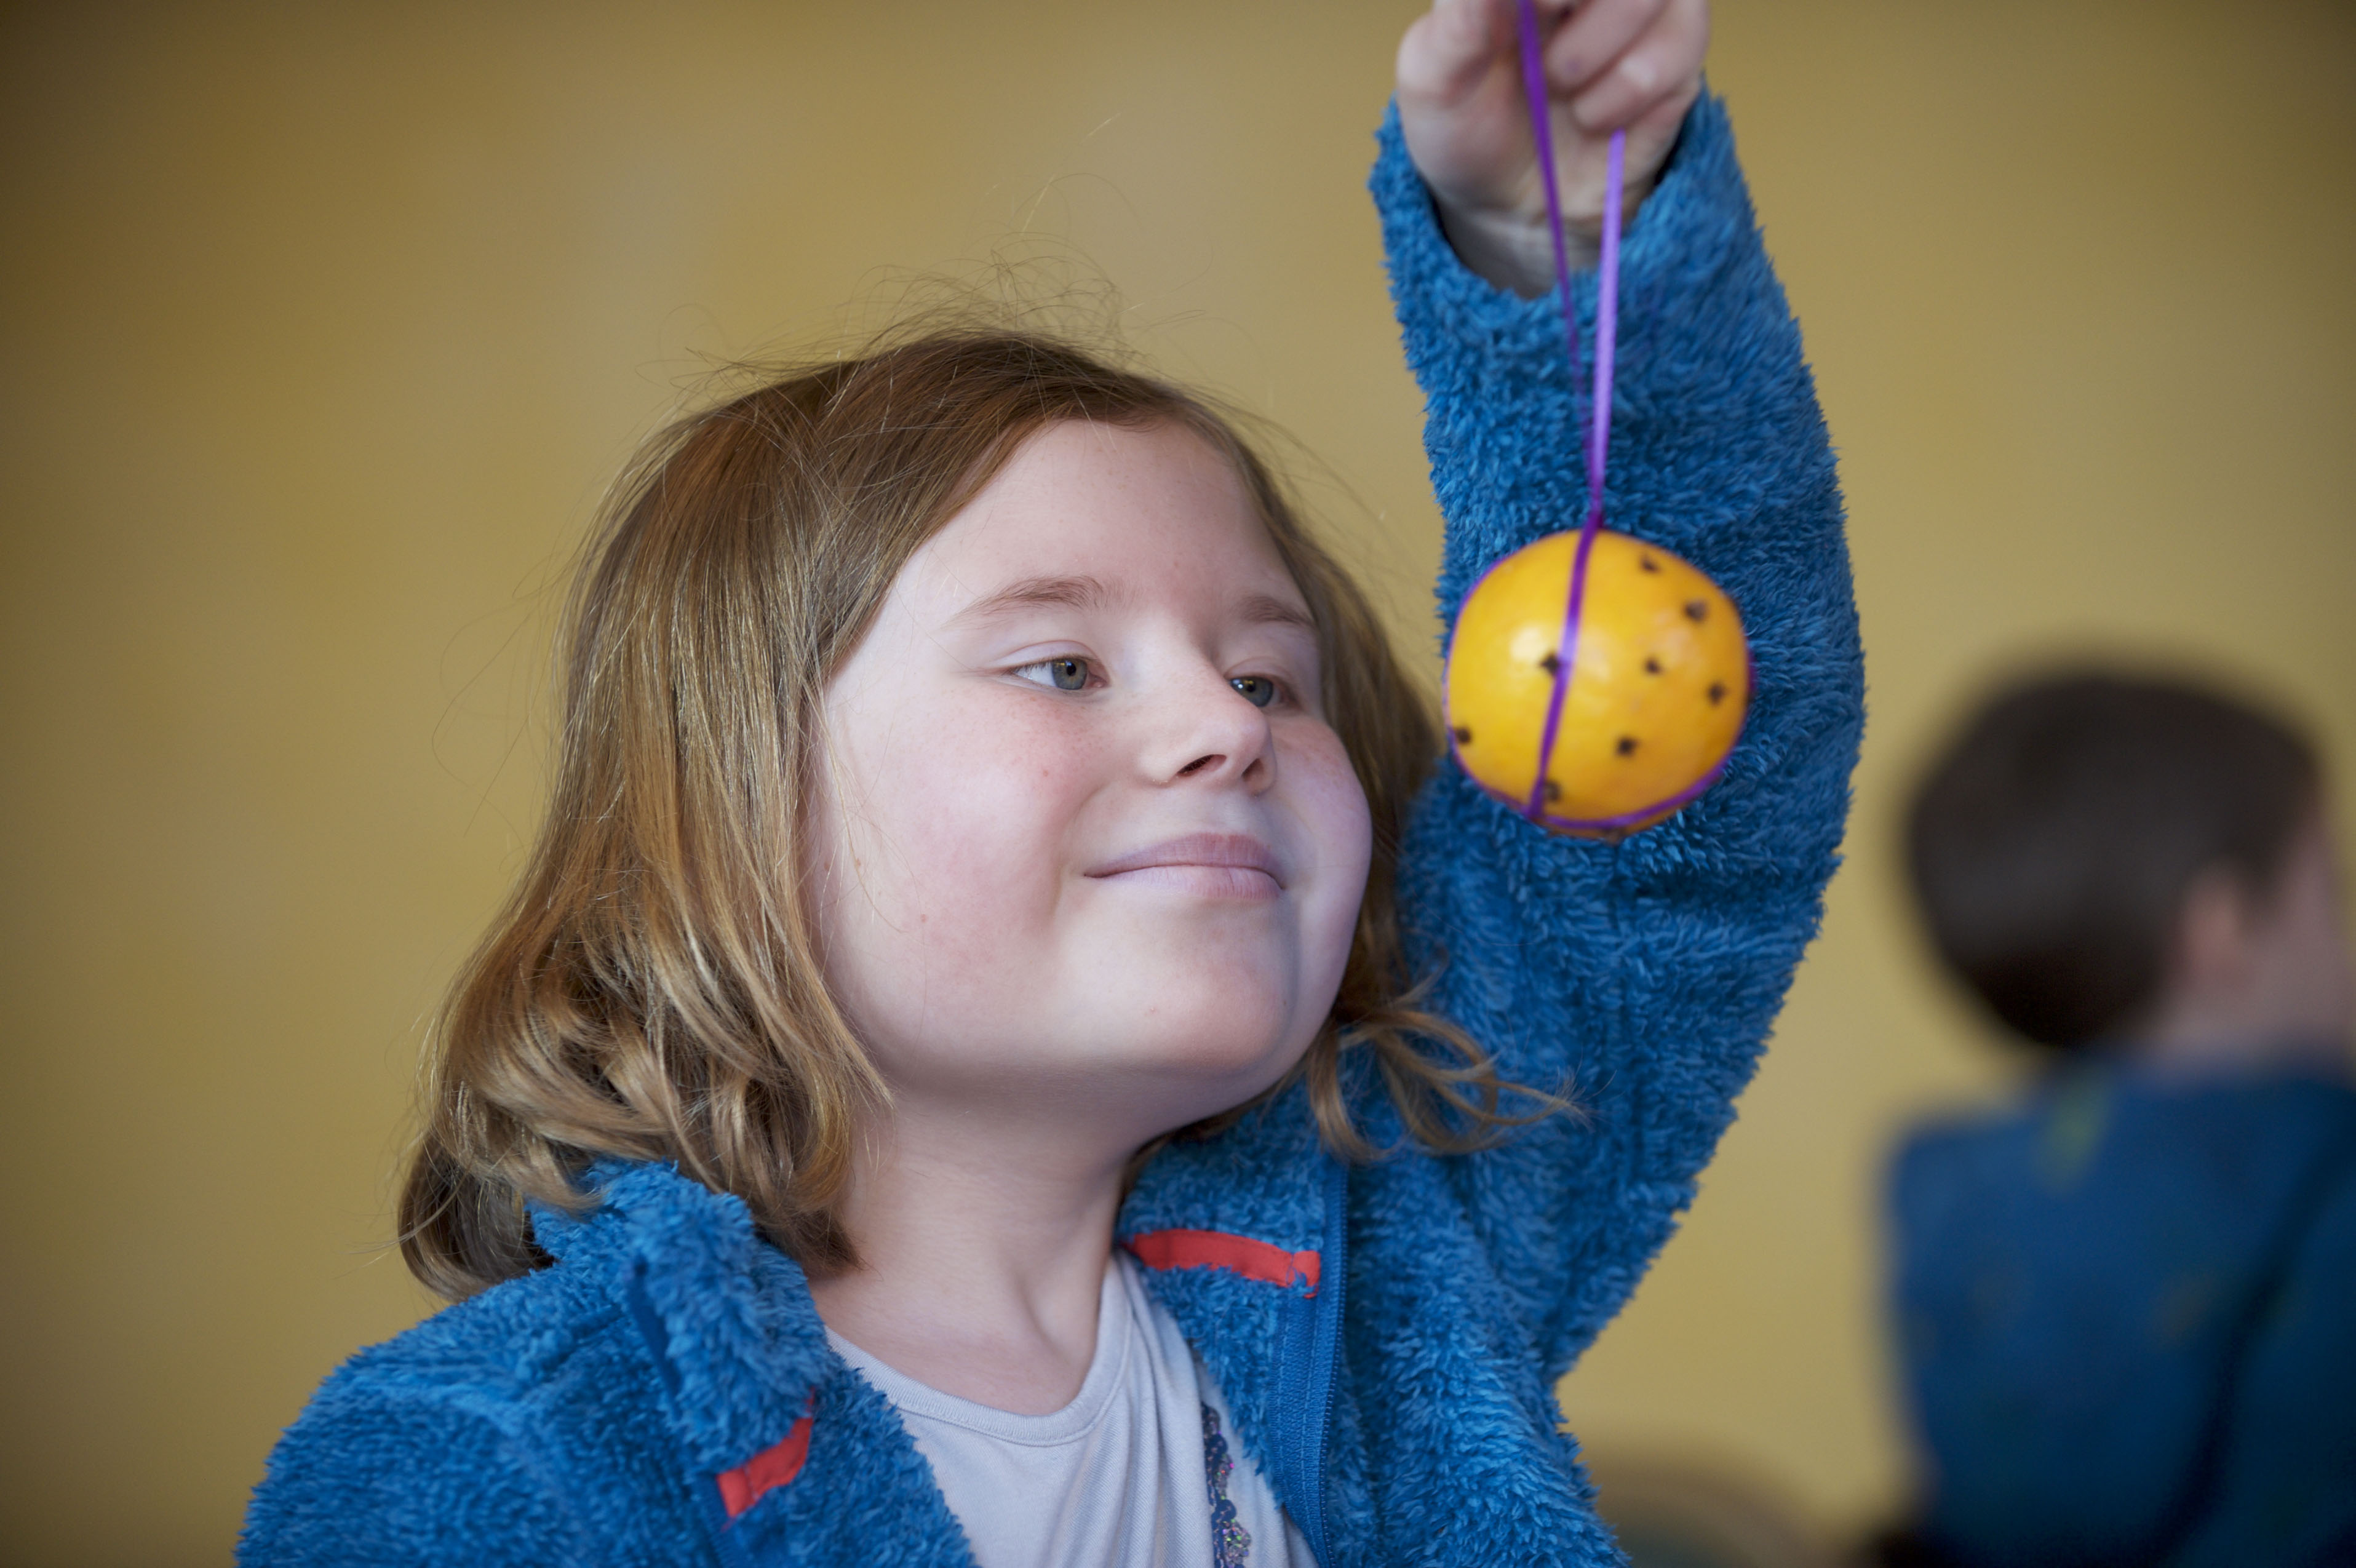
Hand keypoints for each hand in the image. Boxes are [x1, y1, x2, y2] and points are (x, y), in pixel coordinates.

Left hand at [1397, 0, 1707, 295]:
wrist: (1513, 208)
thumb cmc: (1469, 132)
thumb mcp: (1434, 83)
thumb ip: (1455, 24)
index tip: (1530, 6)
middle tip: (1540, 32)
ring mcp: (1639, 5)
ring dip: (1598, 45)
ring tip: (1561, 85)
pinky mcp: (1677, 49)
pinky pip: (1682, 41)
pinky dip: (1630, 86)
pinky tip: (1594, 114)